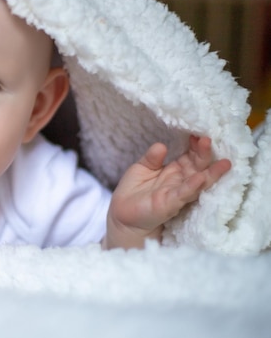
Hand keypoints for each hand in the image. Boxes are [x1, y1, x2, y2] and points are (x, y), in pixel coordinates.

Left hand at [105, 136, 230, 248]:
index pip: (190, 155)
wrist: (122, 215)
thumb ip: (152, 158)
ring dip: (210, 172)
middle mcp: (181, 181)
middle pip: (198, 166)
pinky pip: (184, 194)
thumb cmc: (133, 192)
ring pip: (199, 181)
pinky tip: (200, 177)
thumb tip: (161, 145)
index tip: (198, 131)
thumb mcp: (141, 169)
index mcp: (175, 170)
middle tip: (209, 139)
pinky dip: (193, 186)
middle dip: (205, 154)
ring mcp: (178, 193)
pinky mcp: (170, 204)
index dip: (195, 144)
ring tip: (223, 162)